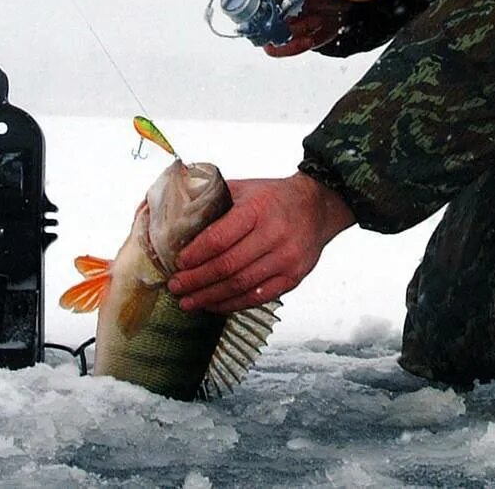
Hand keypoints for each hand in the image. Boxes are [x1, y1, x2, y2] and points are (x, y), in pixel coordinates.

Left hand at [165, 174, 354, 312]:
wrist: (318, 206)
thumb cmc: (275, 197)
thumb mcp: (245, 189)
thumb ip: (214, 201)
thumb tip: (177, 216)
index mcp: (257, 209)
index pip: (220, 238)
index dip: (196, 255)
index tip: (178, 263)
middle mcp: (274, 234)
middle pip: (227, 266)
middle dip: (196, 280)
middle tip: (176, 287)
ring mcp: (286, 259)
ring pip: (240, 285)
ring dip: (210, 297)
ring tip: (188, 302)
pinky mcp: (293, 277)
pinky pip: (258, 297)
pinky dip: (232, 304)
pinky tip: (214, 305)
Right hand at [257, 0, 350, 57]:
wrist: (342, 2)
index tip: (264, 1)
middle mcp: (263, 3)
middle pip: (249, 18)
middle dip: (272, 20)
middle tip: (293, 15)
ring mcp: (271, 22)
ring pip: (265, 36)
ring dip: (290, 33)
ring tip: (315, 21)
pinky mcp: (281, 38)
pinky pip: (278, 49)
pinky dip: (292, 47)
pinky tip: (309, 39)